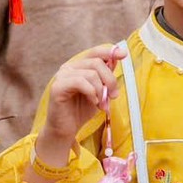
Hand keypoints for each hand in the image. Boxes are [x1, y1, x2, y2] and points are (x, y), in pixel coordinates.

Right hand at [35, 44, 123, 165]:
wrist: (66, 130)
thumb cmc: (81, 111)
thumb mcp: (99, 92)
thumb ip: (105, 77)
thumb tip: (116, 60)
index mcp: (78, 66)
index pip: (95, 52)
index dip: (110, 52)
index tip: (124, 55)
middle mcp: (68, 67)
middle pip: (97, 63)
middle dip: (110, 80)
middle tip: (114, 96)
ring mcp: (61, 76)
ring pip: (91, 74)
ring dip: (101, 90)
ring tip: (102, 104)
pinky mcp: (57, 87)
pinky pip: (80, 82)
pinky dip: (92, 92)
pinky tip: (94, 102)